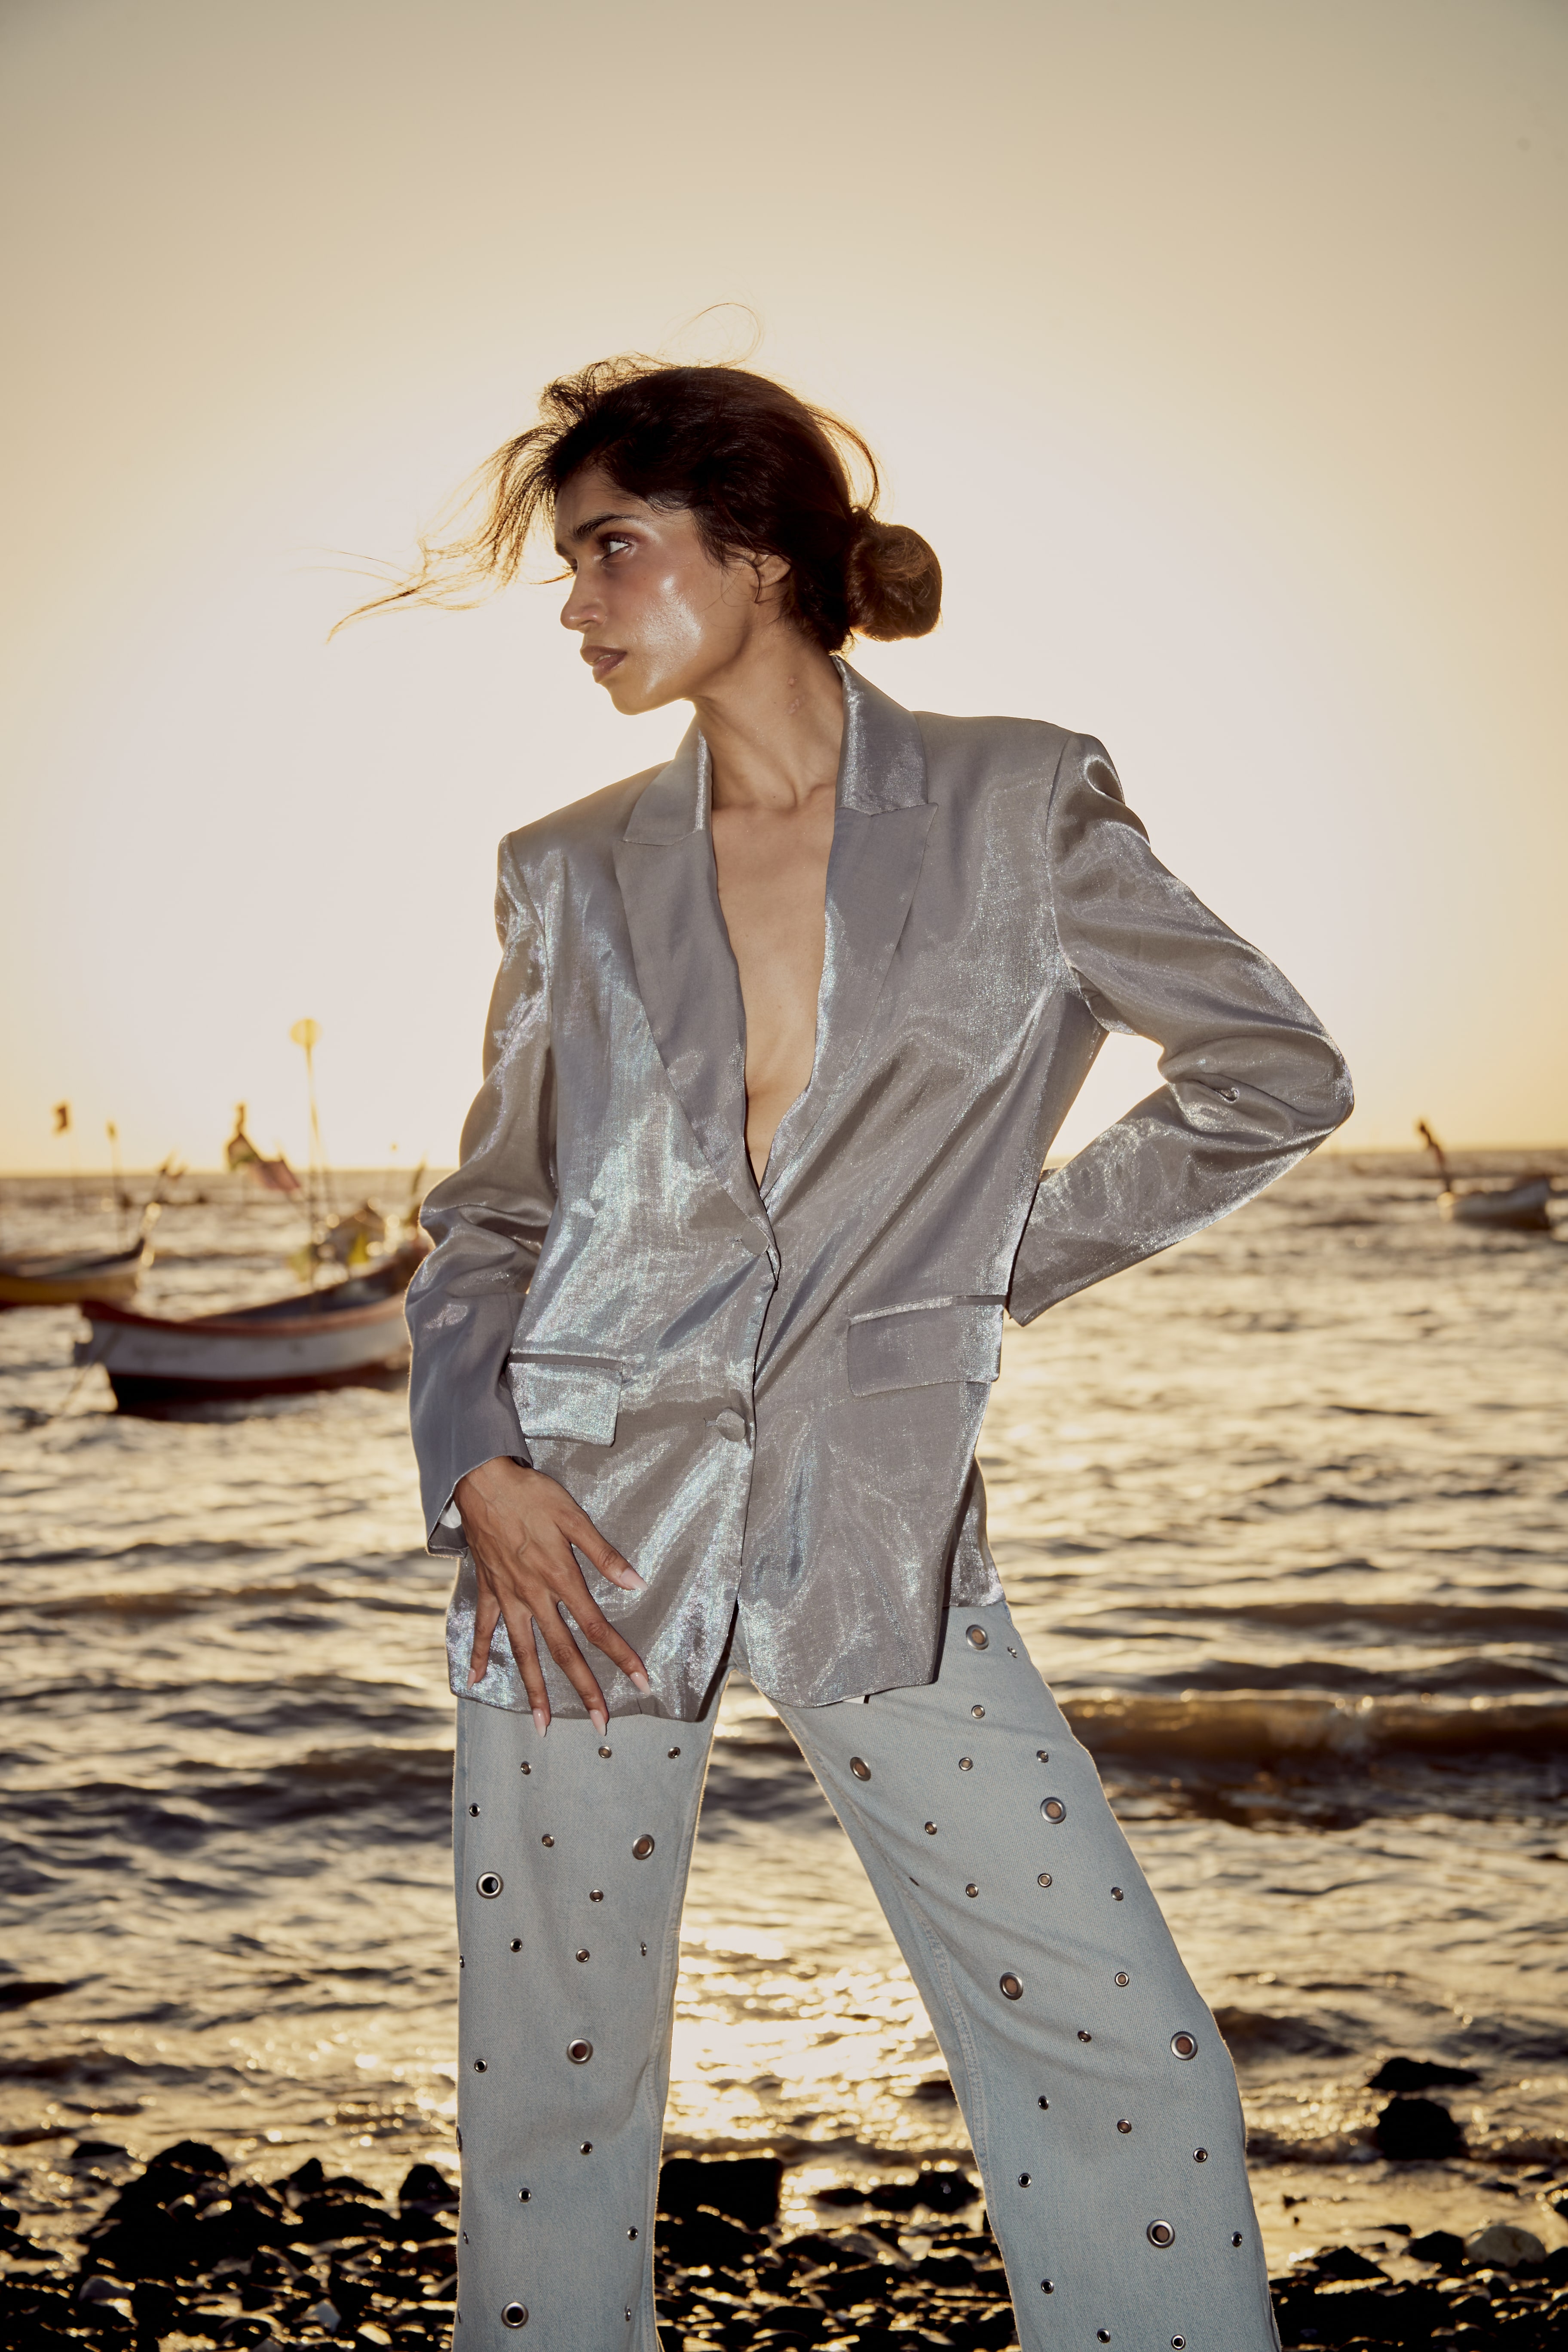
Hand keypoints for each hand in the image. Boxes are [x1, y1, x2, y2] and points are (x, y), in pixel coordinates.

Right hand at [454, 1456, 649, 1734]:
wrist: (481, 1481)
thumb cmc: (531, 1495)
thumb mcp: (574, 1517)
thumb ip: (604, 1554)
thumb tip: (636, 1583)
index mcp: (559, 1579)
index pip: (596, 1627)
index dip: (621, 1655)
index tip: (641, 1681)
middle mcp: (534, 1596)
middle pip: (563, 1651)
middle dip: (585, 1689)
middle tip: (601, 1723)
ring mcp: (508, 1597)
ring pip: (523, 1653)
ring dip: (534, 1690)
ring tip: (543, 1724)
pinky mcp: (487, 1590)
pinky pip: (482, 1629)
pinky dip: (478, 1654)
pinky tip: (474, 1678)